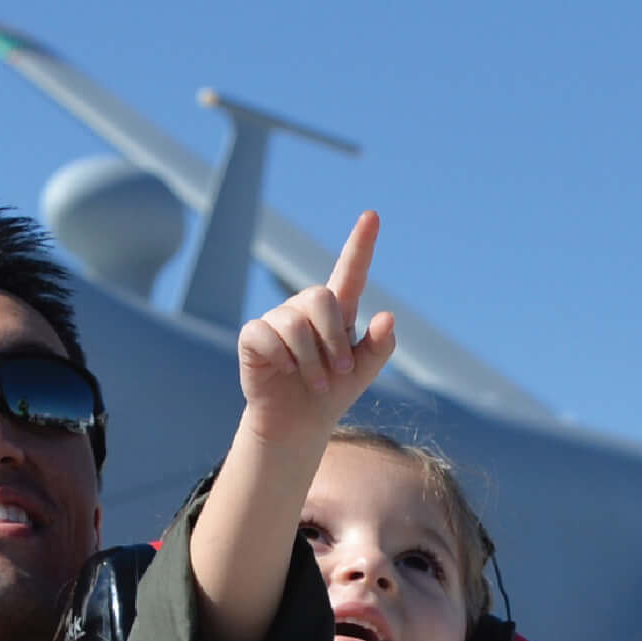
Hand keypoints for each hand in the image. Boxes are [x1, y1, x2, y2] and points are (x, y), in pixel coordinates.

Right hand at [234, 212, 397, 448]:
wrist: (299, 423)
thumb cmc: (332, 391)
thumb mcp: (363, 372)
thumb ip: (380, 346)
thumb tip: (388, 316)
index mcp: (337, 311)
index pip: (350, 271)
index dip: (361, 244)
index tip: (372, 216)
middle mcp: (305, 307)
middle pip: (321, 297)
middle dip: (334, 338)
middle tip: (342, 370)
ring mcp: (277, 319)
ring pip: (295, 323)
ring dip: (312, 360)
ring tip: (316, 382)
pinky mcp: (253, 335)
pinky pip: (268, 335)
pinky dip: (283, 359)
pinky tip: (285, 372)